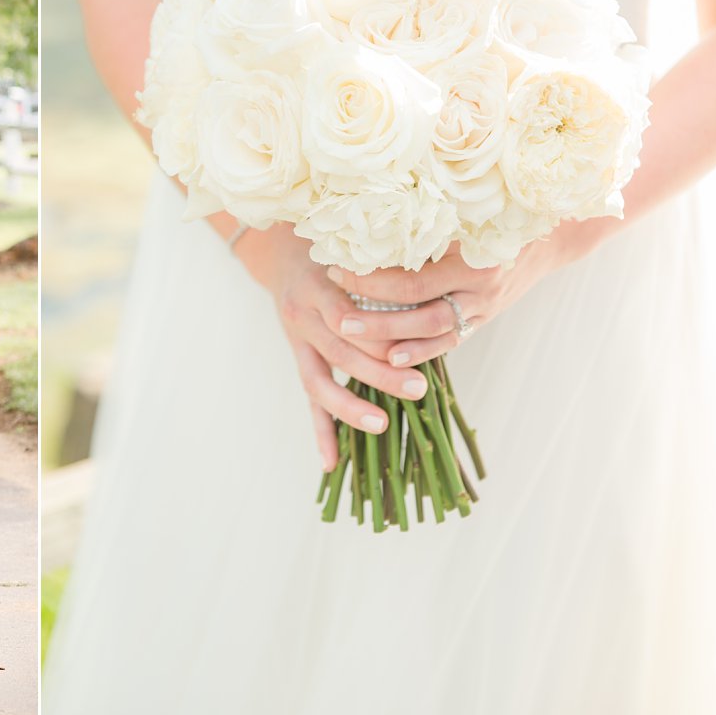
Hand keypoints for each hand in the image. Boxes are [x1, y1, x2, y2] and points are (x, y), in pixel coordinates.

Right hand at [235, 223, 432, 473]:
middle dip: (378, 373)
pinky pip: (308, 399)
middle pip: (340, 351)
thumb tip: (434, 294)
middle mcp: (302, 313)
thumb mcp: (354, 253)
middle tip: (417, 389)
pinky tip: (331, 463)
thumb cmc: (335, 251)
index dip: (376, 335)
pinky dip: (320, 432)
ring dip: (350, 406)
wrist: (281, 253)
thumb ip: (382, 273)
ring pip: (319, 381)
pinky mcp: (296, 357)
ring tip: (381, 425)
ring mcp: (296, 339)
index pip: (348, 316)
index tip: (410, 348)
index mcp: (320, 285)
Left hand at [323, 230, 586, 367]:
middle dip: (373, 314)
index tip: (336, 269)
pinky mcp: (483, 319)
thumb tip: (367, 222)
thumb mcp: (464, 214)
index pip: (410, 276)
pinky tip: (394, 360)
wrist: (549, 238)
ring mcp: (483, 306)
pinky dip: (422, 352)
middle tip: (338, 318)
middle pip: (417, 307)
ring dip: (392, 338)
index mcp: (469, 254)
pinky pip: (450, 341)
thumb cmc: (497, 215)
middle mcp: (478, 285)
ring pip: (432, 330)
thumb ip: (425, 221)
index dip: (371, 278)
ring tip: (356, 339)